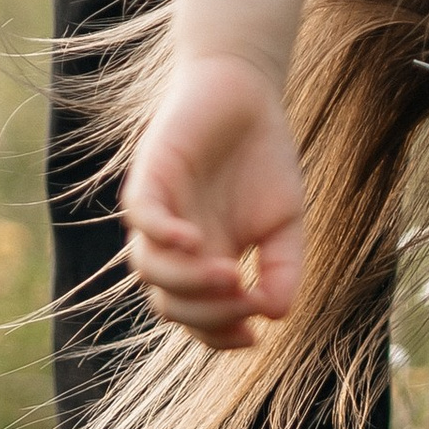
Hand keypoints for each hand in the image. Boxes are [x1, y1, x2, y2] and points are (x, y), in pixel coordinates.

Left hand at [121, 54, 304, 349]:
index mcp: (204, 262)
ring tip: (230, 273)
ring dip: (187, 282)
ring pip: (148, 268)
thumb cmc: (263, 158)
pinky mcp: (150, 175)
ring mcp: (159, 211)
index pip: (195, 317)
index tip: (254, 335)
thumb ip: (283, 269)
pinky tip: (195, 240)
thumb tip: (277, 314)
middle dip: (205, 314)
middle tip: (245, 300)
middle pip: (168, 303)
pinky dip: (162, 236)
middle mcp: (174, 245)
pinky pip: (142, 217)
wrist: (248, 93)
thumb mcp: (286, 224)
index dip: (218, 336)